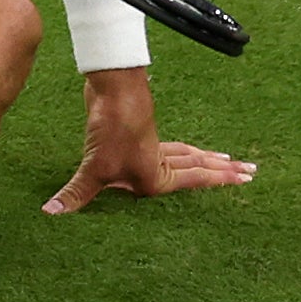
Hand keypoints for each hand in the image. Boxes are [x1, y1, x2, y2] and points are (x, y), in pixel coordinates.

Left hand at [41, 67, 256, 214]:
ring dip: (205, 158)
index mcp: (156, 176)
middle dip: (222, 171)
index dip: (219, 181)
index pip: (194, 181)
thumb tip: (51, 213)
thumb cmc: (113, 128)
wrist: (113, 88)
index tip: (244, 178)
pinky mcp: (140, 130)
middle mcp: (159, 162)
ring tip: (224, 158)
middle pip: (197, 166)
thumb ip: (77, 193)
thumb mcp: (95, 168)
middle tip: (249, 170)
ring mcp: (152, 144)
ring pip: (186, 153)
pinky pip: (169, 145)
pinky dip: (181, 149)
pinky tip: (179, 150)